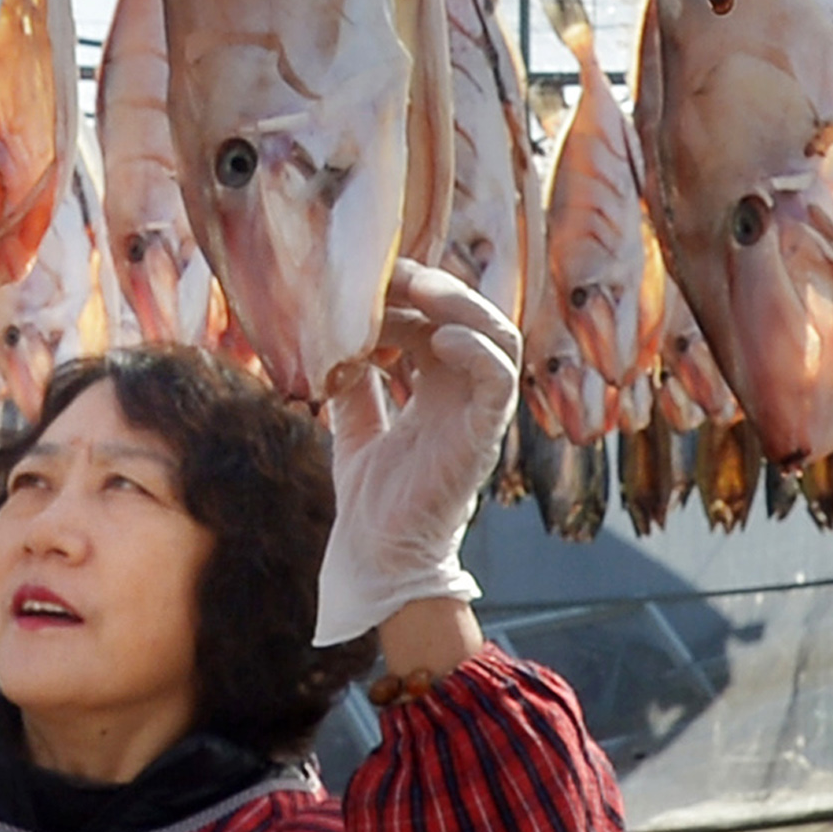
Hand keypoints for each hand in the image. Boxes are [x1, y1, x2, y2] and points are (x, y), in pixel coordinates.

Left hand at [317, 263, 523, 645]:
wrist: (378, 558)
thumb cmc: (374, 501)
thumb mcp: (353, 427)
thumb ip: (352, 385)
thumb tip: (333, 341)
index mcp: (437, 388)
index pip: (436, 321)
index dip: (407, 297)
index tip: (368, 285)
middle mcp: (463, 394)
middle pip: (471, 318)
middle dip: (435, 288)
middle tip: (394, 273)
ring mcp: (476, 413)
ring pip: (497, 337)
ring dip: (461, 306)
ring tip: (420, 290)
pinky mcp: (481, 437)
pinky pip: (499, 383)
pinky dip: (478, 352)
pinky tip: (442, 339)